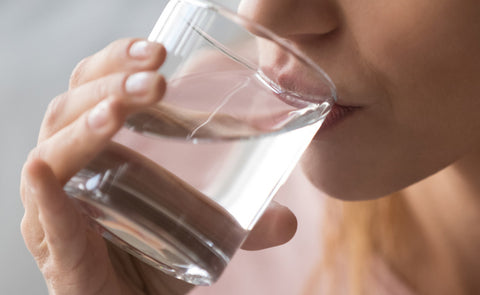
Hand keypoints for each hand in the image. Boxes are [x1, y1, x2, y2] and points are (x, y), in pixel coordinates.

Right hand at [20, 38, 296, 294]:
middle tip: (155, 78)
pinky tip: (43, 171)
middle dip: (110, 84)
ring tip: (120, 110)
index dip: (118, 62)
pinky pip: (45, 217)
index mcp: (100, 150)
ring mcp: (58, 208)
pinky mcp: (59, 250)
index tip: (159, 51)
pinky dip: (44, 195)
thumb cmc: (154, 258)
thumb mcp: (199, 229)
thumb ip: (242, 222)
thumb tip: (288, 220)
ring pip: (55, 150)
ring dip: (86, 125)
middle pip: (72, 107)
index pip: (95, 87)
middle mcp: (72, 170)